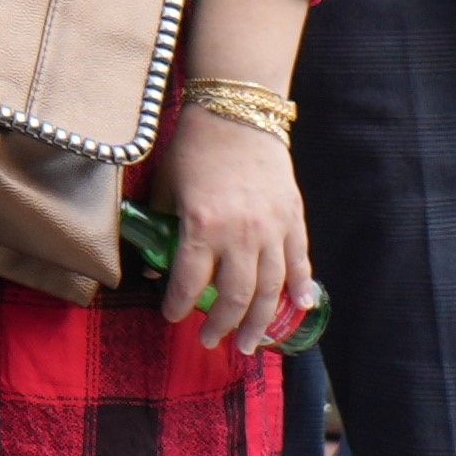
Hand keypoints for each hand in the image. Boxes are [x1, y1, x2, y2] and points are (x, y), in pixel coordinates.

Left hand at [150, 101, 312, 352]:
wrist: (237, 112)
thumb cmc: (195, 147)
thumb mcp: (166, 186)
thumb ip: (161, 227)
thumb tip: (153, 268)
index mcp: (203, 225)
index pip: (190, 282)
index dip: (179, 305)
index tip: (171, 317)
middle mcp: (241, 234)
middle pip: (236, 296)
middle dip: (222, 325)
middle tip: (212, 341)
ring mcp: (272, 228)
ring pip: (271, 288)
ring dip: (261, 320)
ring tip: (252, 343)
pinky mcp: (293, 218)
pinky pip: (301, 260)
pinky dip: (302, 286)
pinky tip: (300, 307)